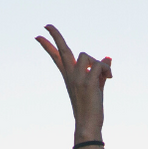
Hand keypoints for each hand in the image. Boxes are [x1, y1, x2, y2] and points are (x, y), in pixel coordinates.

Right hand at [34, 24, 111, 141]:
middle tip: (47, 25)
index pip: (57, 57)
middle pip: (62, 50)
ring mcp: (77, 77)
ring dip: (98, 64)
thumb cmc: (92, 107)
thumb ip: (100, 71)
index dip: (48, 46)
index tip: (38, 36)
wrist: (88, 123)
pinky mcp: (86, 81)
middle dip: (55, 36)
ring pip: (87, 56)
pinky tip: (109, 79)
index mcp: (69, 76)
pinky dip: (107, 70)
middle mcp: (70, 75)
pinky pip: (100, 64)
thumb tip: (108, 57)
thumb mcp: (96, 85)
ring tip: (104, 77)